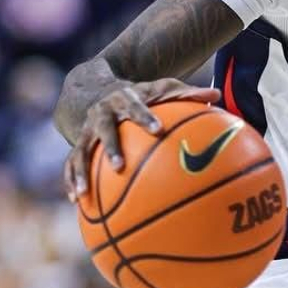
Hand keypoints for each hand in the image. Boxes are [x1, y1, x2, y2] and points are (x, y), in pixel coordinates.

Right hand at [63, 79, 210, 198]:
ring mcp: (87, 129)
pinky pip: (71, 163)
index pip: (136, 106)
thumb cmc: (138, 94)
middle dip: (109, 147)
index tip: (157, 130)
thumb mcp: (159, 89)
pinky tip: (76, 201)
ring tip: (82, 193)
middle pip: (104, 130)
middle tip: (118, 166)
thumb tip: (217, 95)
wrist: (94, 87)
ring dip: (79, 171)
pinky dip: (71, 180)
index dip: (145, 117)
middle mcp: (102, 113)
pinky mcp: (78, 143)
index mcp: (124, 98)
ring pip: (80, 150)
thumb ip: (186, 93)